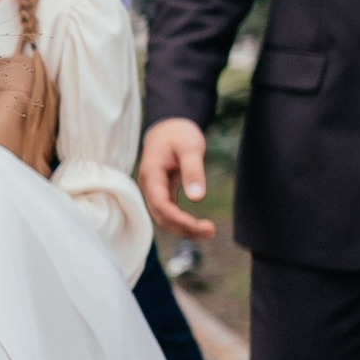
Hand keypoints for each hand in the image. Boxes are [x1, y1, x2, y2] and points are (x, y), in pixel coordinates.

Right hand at [139, 117, 214, 241]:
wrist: (169, 127)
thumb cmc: (179, 134)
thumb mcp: (190, 147)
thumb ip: (193, 171)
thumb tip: (197, 199)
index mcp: (151, 174)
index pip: (161, 205)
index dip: (179, 220)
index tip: (201, 226)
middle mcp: (148, 186)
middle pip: (161, 217)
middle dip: (184, 228)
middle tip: (211, 232)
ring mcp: (153, 191)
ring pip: (164, 218)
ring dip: (183, 228)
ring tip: (208, 231)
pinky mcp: (162, 193)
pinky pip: (169, 213)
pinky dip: (182, 222)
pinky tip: (198, 226)